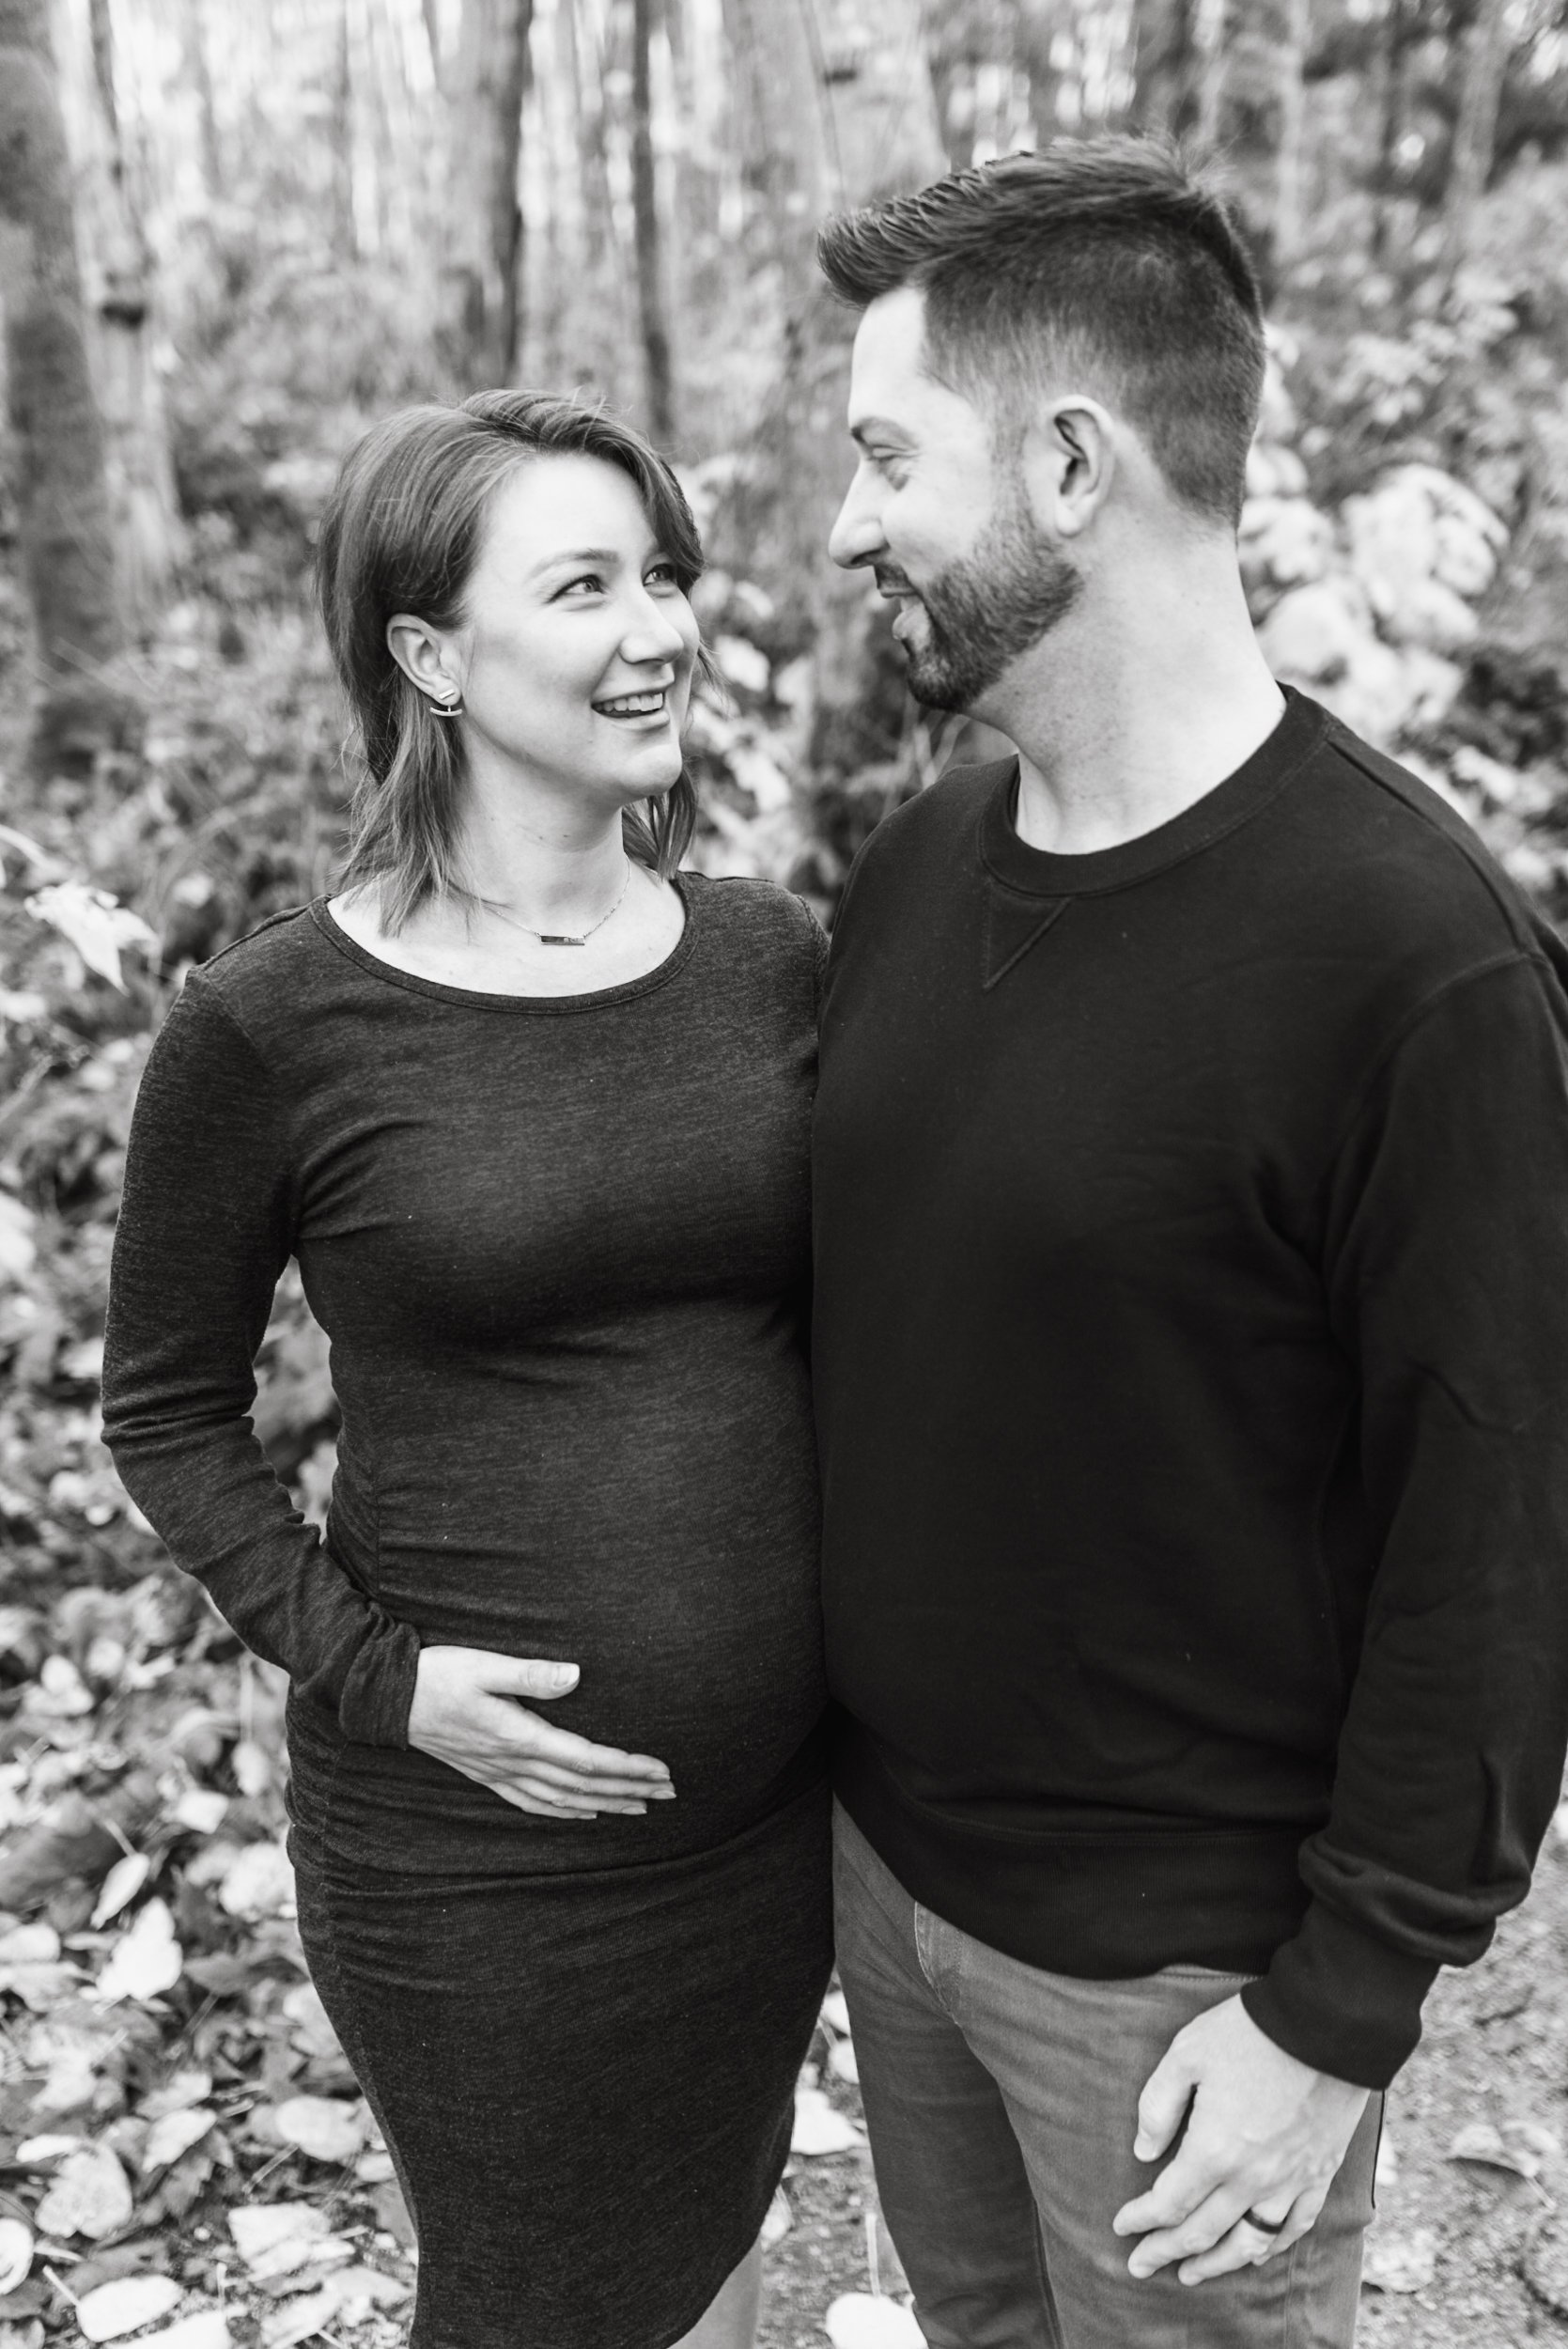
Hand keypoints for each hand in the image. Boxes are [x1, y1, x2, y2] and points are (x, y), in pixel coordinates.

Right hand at [406, 1646, 674, 1820]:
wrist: (388, 1700)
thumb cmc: (438, 1675)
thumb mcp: (483, 1666)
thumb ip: (530, 1675)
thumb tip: (576, 1676)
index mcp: (519, 1737)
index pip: (586, 1759)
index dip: (627, 1767)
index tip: (662, 1770)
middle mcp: (513, 1763)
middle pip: (583, 1785)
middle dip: (629, 1789)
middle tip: (671, 1792)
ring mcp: (499, 1773)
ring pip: (563, 1799)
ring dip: (605, 1803)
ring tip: (641, 1807)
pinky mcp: (487, 1774)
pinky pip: (533, 1803)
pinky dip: (564, 1811)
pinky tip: (583, 1811)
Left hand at [1112, 1994, 1368, 2285]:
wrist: (1325, 2024)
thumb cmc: (1248, 2033)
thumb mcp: (1186, 2054)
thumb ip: (1158, 2106)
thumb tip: (1144, 2152)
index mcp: (1213, 2149)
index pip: (1168, 2202)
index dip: (1141, 2220)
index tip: (1121, 2227)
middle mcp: (1251, 2177)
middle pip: (1201, 2231)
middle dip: (1165, 2252)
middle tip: (1140, 2267)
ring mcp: (1290, 2180)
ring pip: (1248, 2242)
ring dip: (1216, 2264)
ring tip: (1190, 2275)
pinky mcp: (1320, 2172)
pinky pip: (1295, 2226)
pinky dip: (1272, 2248)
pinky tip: (1255, 2254)